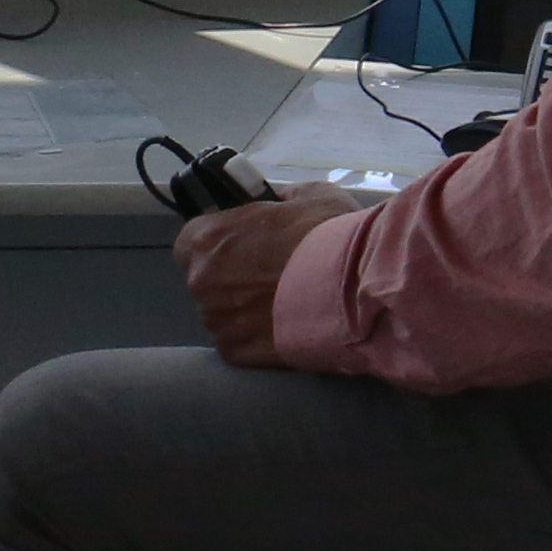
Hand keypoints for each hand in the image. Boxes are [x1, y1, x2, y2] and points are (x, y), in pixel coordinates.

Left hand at [171, 191, 350, 369]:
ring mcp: (217, 321)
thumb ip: (281, 200)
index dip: (221, 244)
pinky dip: (257, 338)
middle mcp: (201, 282)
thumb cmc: (328, 236)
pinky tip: (286, 328)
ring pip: (223, 314)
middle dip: (232, 278)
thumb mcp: (308, 196)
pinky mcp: (236, 354)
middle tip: (271, 275)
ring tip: (285, 305)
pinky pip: (239, 343)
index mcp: (206, 238)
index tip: (246, 246)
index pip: (194, 241)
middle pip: (207, 280)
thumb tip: (279, 204)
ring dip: (244, 310)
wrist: (357, 292)